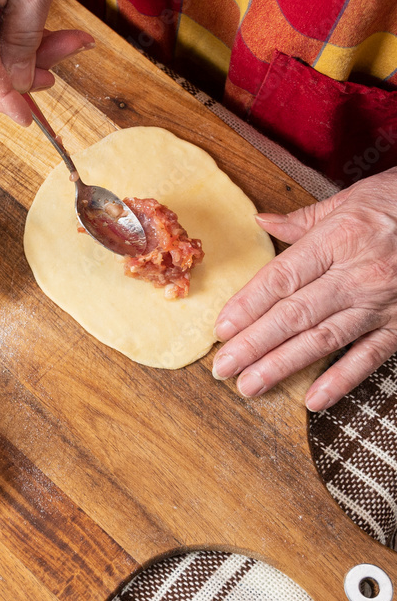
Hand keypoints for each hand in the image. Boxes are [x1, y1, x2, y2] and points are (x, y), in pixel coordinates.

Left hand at [212, 168, 396, 410]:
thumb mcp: (348, 201)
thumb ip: (302, 221)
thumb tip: (262, 221)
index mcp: (335, 240)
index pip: (280, 279)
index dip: (246, 306)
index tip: (221, 329)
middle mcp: (355, 275)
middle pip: (293, 315)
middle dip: (253, 345)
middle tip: (222, 368)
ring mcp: (380, 303)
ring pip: (322, 339)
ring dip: (282, 366)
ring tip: (249, 386)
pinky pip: (369, 356)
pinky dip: (341, 380)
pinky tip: (313, 400)